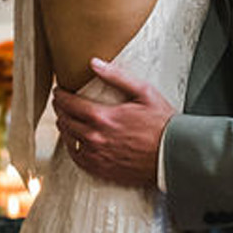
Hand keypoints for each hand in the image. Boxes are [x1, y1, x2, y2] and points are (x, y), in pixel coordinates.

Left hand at [50, 60, 175, 187]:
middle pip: (66, 122)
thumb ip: (116, 76)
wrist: (174, 154)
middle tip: (59, 103)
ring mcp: (98, 156)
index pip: (70, 104)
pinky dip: (72, 148)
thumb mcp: (144, 92)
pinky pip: (78, 159)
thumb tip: (94, 63)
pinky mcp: (103, 170)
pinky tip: (74, 142)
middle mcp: (96, 138)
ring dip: (64, 128)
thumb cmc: (163, 123)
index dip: (61, 96)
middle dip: (60, 110)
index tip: (59, 91)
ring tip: (64, 119)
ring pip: (69, 141)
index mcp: (104, 117)